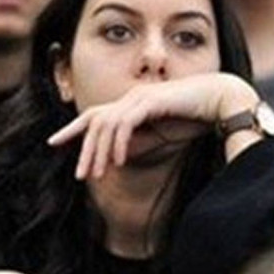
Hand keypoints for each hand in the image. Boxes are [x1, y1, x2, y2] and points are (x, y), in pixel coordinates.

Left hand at [47, 73, 259, 179]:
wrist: (219, 101)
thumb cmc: (192, 118)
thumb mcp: (158, 137)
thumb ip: (136, 144)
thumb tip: (113, 157)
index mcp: (130, 105)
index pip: (94, 116)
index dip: (73, 129)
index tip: (54, 143)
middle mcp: (130, 98)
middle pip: (94, 122)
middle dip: (83, 149)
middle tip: (80, 175)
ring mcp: (139, 98)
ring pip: (106, 125)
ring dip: (99, 152)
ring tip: (97, 175)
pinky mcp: (150, 101)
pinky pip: (125, 124)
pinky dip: (118, 144)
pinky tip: (118, 162)